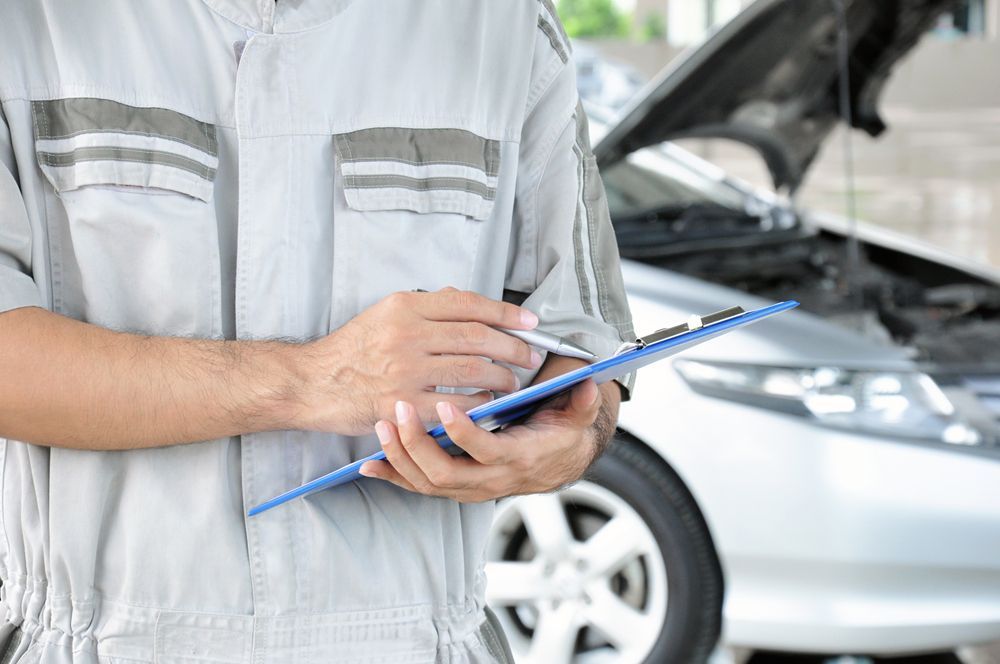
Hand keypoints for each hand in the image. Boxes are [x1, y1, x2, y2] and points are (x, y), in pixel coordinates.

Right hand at [293, 288, 542, 434]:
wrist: (311, 382)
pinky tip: (489, 403)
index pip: (469, 304)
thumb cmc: (351, 349)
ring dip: (502, 376)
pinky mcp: (403, 403)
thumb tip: (470, 304)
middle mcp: (407, 333)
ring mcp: (405, 369)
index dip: (506, 313)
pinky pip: (456, 403)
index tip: (530, 323)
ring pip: (473, 369)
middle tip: (530, 356)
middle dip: (513, 347)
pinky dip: (480, 403)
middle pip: (478, 336)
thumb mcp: (384, 313)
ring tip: (513, 381)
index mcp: (406, 306)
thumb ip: (427, 308)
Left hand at [358, 378, 610, 501]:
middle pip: (445, 473)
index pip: (485, 451)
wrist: (556, 463)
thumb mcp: (577, 417)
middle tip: (398, 411)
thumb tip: (588, 383)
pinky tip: (369, 464)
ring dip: (400, 457)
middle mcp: (490, 480)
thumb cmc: (559, 433)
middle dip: (417, 445)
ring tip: (382, 425)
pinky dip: (393, 476)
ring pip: (427, 482)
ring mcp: (468, 487)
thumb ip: (581, 402)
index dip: (462, 431)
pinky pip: (418, 486)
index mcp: (518, 459)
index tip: (442, 404)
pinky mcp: (453, 487)